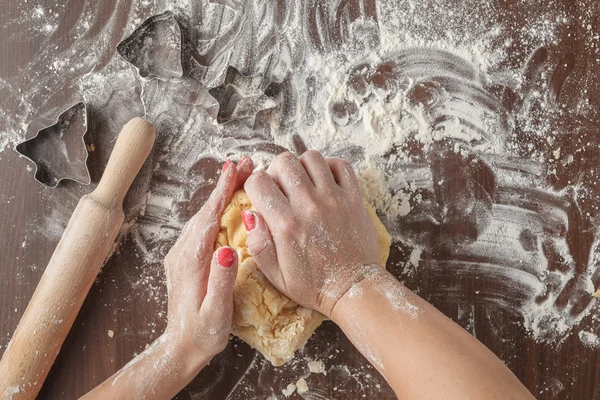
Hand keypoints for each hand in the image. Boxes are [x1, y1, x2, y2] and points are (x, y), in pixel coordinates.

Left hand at [162, 157, 253, 366]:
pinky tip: (228, 206)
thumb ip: (222, 280)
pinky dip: (215, 210)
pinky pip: (202, 227)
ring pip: (202, 216)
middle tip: (245, 163)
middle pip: (205, 210)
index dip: (222, 191)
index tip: (234, 168)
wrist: (180, 349)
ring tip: (241, 177)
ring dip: (220, 195)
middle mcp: (182, 252)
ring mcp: (181, 254)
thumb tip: (228, 249)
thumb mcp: (217, 312)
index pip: (208, 217)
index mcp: (191, 260)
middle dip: (225, 185)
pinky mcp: (185, 259)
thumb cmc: (203, 334)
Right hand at [243, 151, 380, 317]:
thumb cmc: (313, 285)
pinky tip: (324, 182)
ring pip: (311, 157)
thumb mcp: (276, 275)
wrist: (353, 289)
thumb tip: (250, 214)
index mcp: (286, 224)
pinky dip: (330, 167)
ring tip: (303, 184)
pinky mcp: (354, 198)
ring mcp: (334, 199)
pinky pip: (341, 165)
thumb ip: (258, 244)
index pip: (258, 182)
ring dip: (302, 167)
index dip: (254, 186)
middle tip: (281, 188)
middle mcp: (309, 205)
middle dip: (276, 171)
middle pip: (284, 161)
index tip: (260, 196)